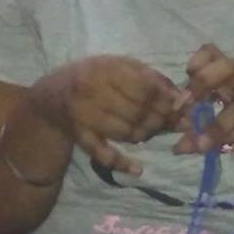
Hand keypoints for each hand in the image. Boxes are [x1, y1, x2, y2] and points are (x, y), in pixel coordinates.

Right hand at [27, 56, 184, 178]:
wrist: (52, 95)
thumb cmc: (93, 75)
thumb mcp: (119, 65)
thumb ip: (150, 78)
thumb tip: (181, 98)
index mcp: (104, 69)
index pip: (145, 89)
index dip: (167, 100)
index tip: (180, 106)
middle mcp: (92, 92)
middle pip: (138, 113)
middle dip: (160, 120)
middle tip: (171, 122)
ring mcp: (84, 116)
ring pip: (126, 133)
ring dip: (146, 135)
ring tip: (152, 131)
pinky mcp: (80, 136)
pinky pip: (103, 154)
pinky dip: (122, 163)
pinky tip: (137, 168)